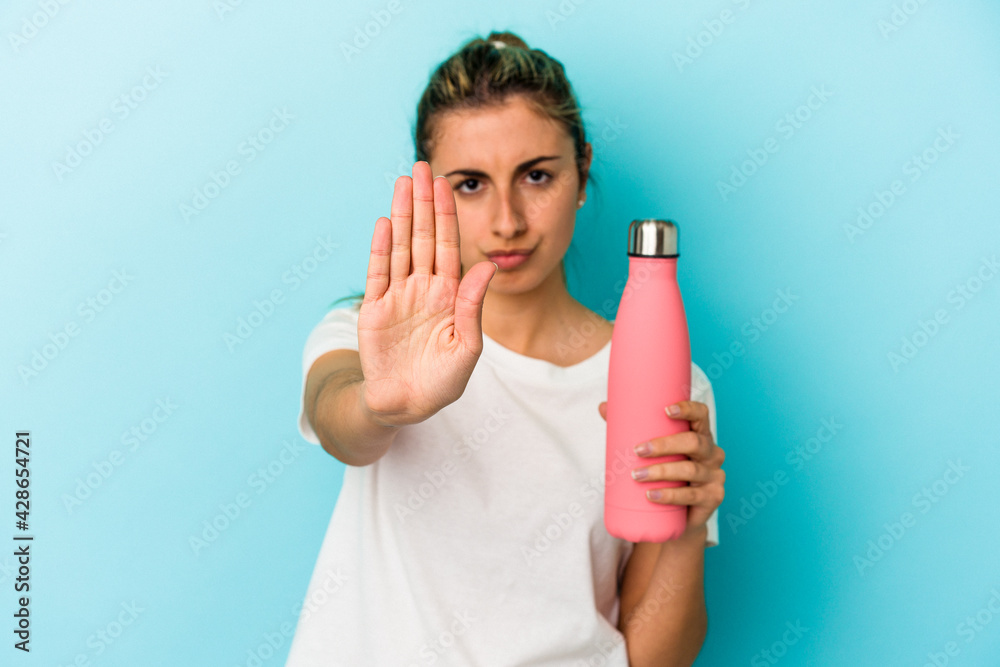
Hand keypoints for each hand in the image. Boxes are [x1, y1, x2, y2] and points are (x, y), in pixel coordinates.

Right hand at [357, 161, 497, 426]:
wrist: (405, 406)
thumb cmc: (441, 382)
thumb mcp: (466, 347)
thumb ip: (473, 306)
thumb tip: (487, 267)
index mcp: (450, 295)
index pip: (449, 246)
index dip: (447, 215)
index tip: (447, 184)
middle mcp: (423, 288)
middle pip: (423, 236)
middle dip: (424, 202)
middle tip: (422, 166)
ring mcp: (397, 296)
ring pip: (400, 247)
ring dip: (401, 215)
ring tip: (402, 183)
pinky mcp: (374, 309)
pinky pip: (377, 273)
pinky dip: (380, 248)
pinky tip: (383, 223)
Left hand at [598, 400, 725, 538]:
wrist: (681, 517)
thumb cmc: (665, 474)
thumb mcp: (653, 452)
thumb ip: (630, 428)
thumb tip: (603, 407)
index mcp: (700, 435)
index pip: (701, 415)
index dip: (687, 409)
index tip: (665, 410)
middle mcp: (712, 453)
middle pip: (694, 442)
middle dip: (664, 445)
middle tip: (637, 451)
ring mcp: (715, 476)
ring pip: (690, 470)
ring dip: (661, 472)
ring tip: (637, 475)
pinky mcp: (712, 498)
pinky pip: (691, 496)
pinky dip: (669, 495)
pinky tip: (652, 495)